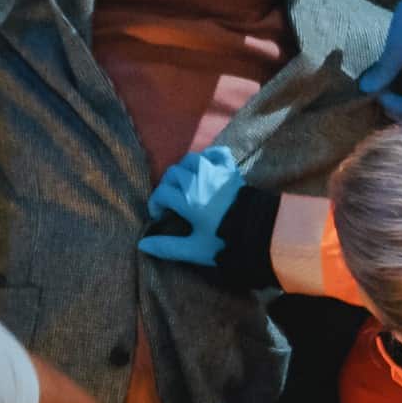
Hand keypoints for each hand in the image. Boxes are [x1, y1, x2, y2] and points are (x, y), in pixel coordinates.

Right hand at [135, 143, 248, 264]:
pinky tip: (206, 165)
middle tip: (171, 202)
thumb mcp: (194, 249)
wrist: (259, 232)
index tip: (160, 216)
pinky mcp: (231, 170)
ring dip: (184, 169)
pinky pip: (218, 153)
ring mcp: (216, 172)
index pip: (162, 193)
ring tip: (185, 183)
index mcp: (188, 200)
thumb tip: (142, 245)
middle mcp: (199, 181)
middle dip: (167, 187)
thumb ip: (168, 247)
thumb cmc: (225, 242)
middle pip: (173, 174)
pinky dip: (209, 155)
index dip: (156, 204)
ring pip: (191, 159)